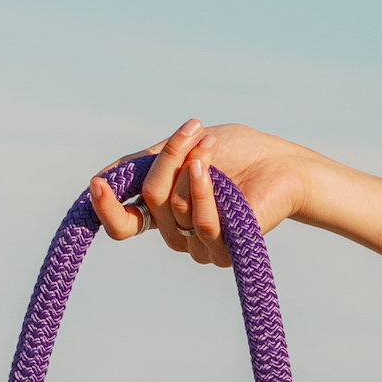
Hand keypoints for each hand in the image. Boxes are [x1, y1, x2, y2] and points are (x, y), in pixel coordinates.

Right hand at [88, 120, 312, 267]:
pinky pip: (202, 223)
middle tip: (191, 131)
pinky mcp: (227, 250)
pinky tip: (209, 169)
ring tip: (209, 143)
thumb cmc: (237, 153)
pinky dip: (202, 189)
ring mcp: (200, 246)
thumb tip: (100, 178)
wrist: (284, 163)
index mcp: (163, 213)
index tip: (97, 184)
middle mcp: (178, 234)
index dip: (106, 209)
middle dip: (167, 158)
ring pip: (173, 208)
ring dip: (189, 165)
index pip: (123, 226)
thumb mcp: (182, 149)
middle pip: (149, 201)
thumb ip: (143, 164)